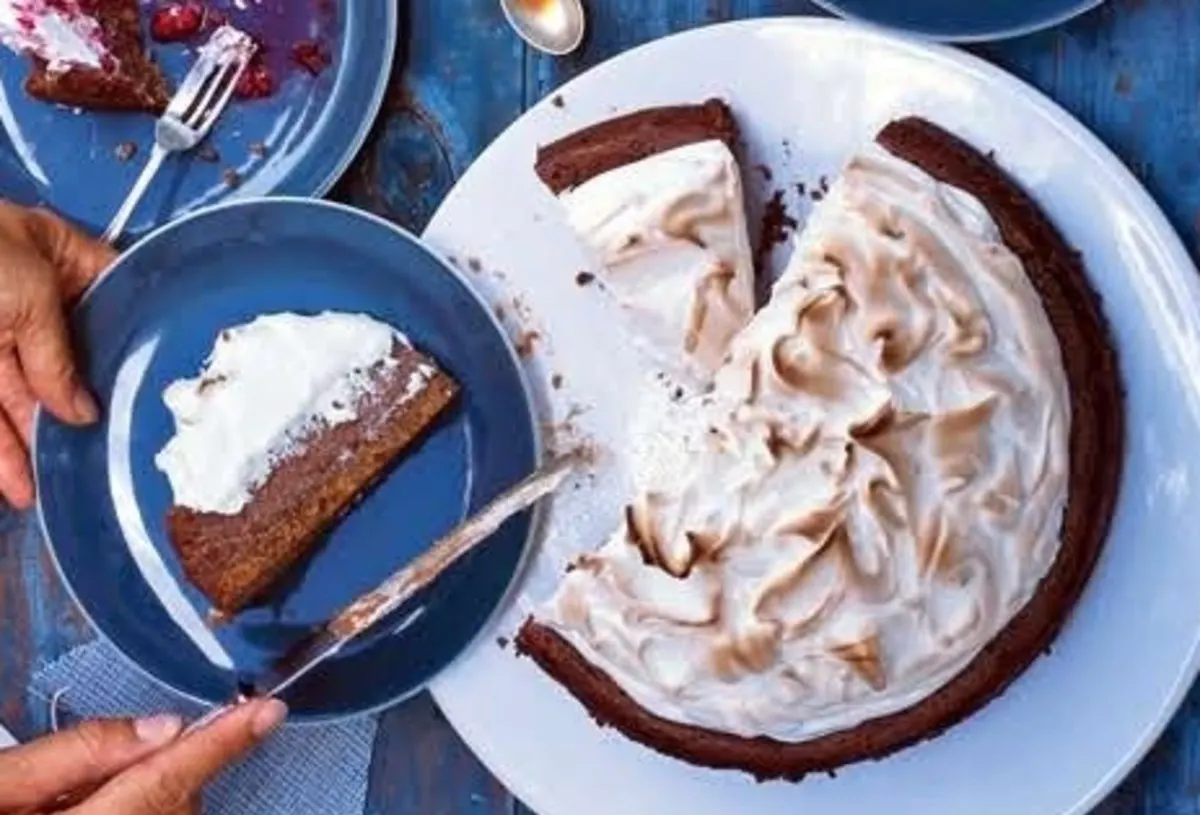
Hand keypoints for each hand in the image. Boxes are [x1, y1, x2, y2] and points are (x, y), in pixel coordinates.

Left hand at [0, 203, 113, 509]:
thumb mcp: (29, 294)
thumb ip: (58, 357)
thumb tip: (82, 410)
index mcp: (53, 257)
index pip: (109, 298)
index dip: (132, 339)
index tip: (153, 384)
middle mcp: (25, 297)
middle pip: (66, 359)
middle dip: (81, 406)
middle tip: (106, 449)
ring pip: (21, 395)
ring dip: (34, 443)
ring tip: (50, 487)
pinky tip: (15, 481)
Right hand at [0, 698, 286, 813]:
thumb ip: (73, 754)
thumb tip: (163, 726)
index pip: (163, 784)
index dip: (220, 744)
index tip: (269, 710)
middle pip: (173, 805)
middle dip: (163, 773)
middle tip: (91, 781)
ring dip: (151, 799)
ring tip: (74, 809)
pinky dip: (140, 813)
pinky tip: (93, 813)